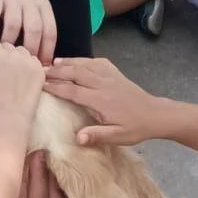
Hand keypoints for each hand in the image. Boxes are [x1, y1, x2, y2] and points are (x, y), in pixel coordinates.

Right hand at [0, 0, 56, 63]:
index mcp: (44, 7)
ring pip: (13, 22)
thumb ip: (41, 28)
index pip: (50, 31)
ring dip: (9, 39)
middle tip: (22, 63)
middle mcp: (30, 1)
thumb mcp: (37, 9)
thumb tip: (44, 59)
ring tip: (4, 53)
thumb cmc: (25, 0)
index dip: (47, 50)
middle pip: (34, 28)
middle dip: (30, 48)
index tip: (42, 66)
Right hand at [0, 35, 44, 122]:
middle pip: (7, 46)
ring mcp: (29, 61)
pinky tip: (23, 80)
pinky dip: (28, 66)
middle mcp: (14, 52)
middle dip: (2, 54)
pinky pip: (33, 61)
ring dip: (16, 58)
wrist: (9, 118)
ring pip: (21, 52)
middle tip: (0, 72)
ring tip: (13, 76)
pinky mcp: (40, 70)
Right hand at [44, 57, 166, 145]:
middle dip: (58, 71)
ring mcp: (111, 76)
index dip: (56, 87)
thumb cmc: (136, 128)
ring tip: (54, 62)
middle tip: (41, 70)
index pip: (73, 91)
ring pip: (86, 65)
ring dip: (69, 62)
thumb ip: (97, 135)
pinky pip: (98, 62)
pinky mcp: (116, 74)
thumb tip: (77, 137)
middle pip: (76, 73)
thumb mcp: (118, 137)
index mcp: (101, 100)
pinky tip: (79, 61)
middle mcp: (104, 84)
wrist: (156, 114)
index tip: (41, 84)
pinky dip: (86, 60)